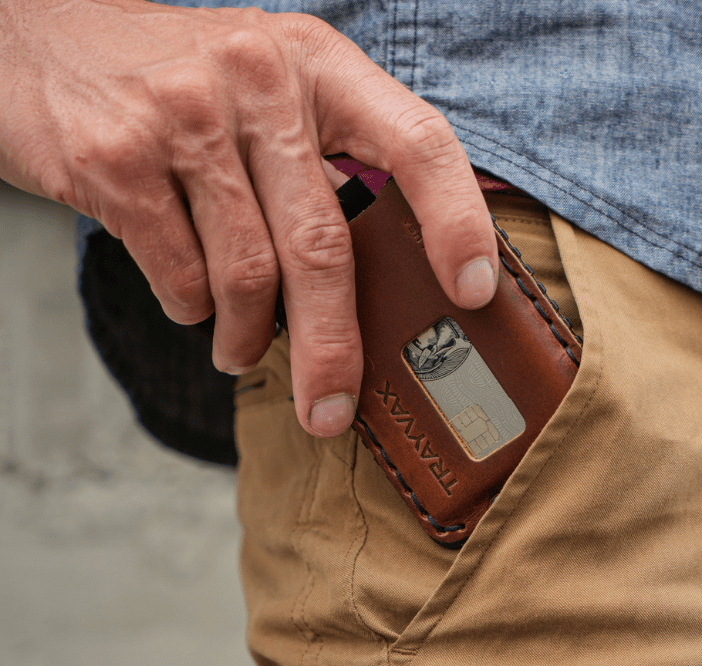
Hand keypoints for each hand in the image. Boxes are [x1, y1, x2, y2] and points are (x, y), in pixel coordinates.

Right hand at [0, 0, 496, 436]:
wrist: (33, 34)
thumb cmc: (176, 76)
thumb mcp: (269, 84)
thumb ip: (326, 158)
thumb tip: (386, 282)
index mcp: (319, 64)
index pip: (419, 143)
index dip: (458, 223)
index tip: (474, 293)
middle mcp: (259, 80)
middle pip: (324, 246)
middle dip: (333, 348)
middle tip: (332, 409)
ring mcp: (184, 117)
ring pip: (247, 275)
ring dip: (248, 336)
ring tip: (241, 348)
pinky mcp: (117, 159)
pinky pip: (179, 274)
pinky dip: (190, 309)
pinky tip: (191, 303)